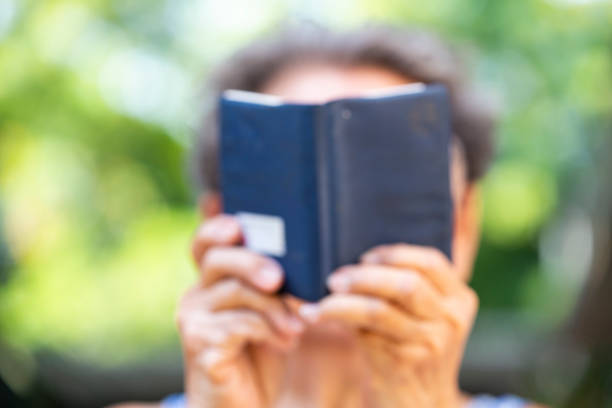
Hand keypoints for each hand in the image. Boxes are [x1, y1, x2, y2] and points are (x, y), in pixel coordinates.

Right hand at [177, 215, 303, 407]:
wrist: (243, 406)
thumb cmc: (262, 355)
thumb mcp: (272, 314)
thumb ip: (277, 286)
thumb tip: (309, 260)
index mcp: (212, 282)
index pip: (206, 243)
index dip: (217, 228)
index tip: (237, 225)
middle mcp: (195, 295)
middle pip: (218, 259)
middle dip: (253, 262)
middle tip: (278, 278)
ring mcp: (193, 321)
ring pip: (234, 292)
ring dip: (274, 307)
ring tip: (297, 328)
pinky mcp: (199, 347)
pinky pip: (237, 325)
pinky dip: (268, 330)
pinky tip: (285, 343)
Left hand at [299, 244, 477, 407]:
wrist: (421, 405)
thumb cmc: (412, 350)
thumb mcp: (424, 318)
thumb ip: (404, 288)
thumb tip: (353, 261)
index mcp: (459, 300)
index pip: (431, 262)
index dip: (394, 253)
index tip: (365, 257)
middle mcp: (450, 320)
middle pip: (406, 284)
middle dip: (365, 276)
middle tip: (335, 279)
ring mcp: (430, 343)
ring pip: (380, 309)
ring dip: (343, 300)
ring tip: (322, 298)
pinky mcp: (405, 361)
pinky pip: (363, 332)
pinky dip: (335, 318)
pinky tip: (314, 315)